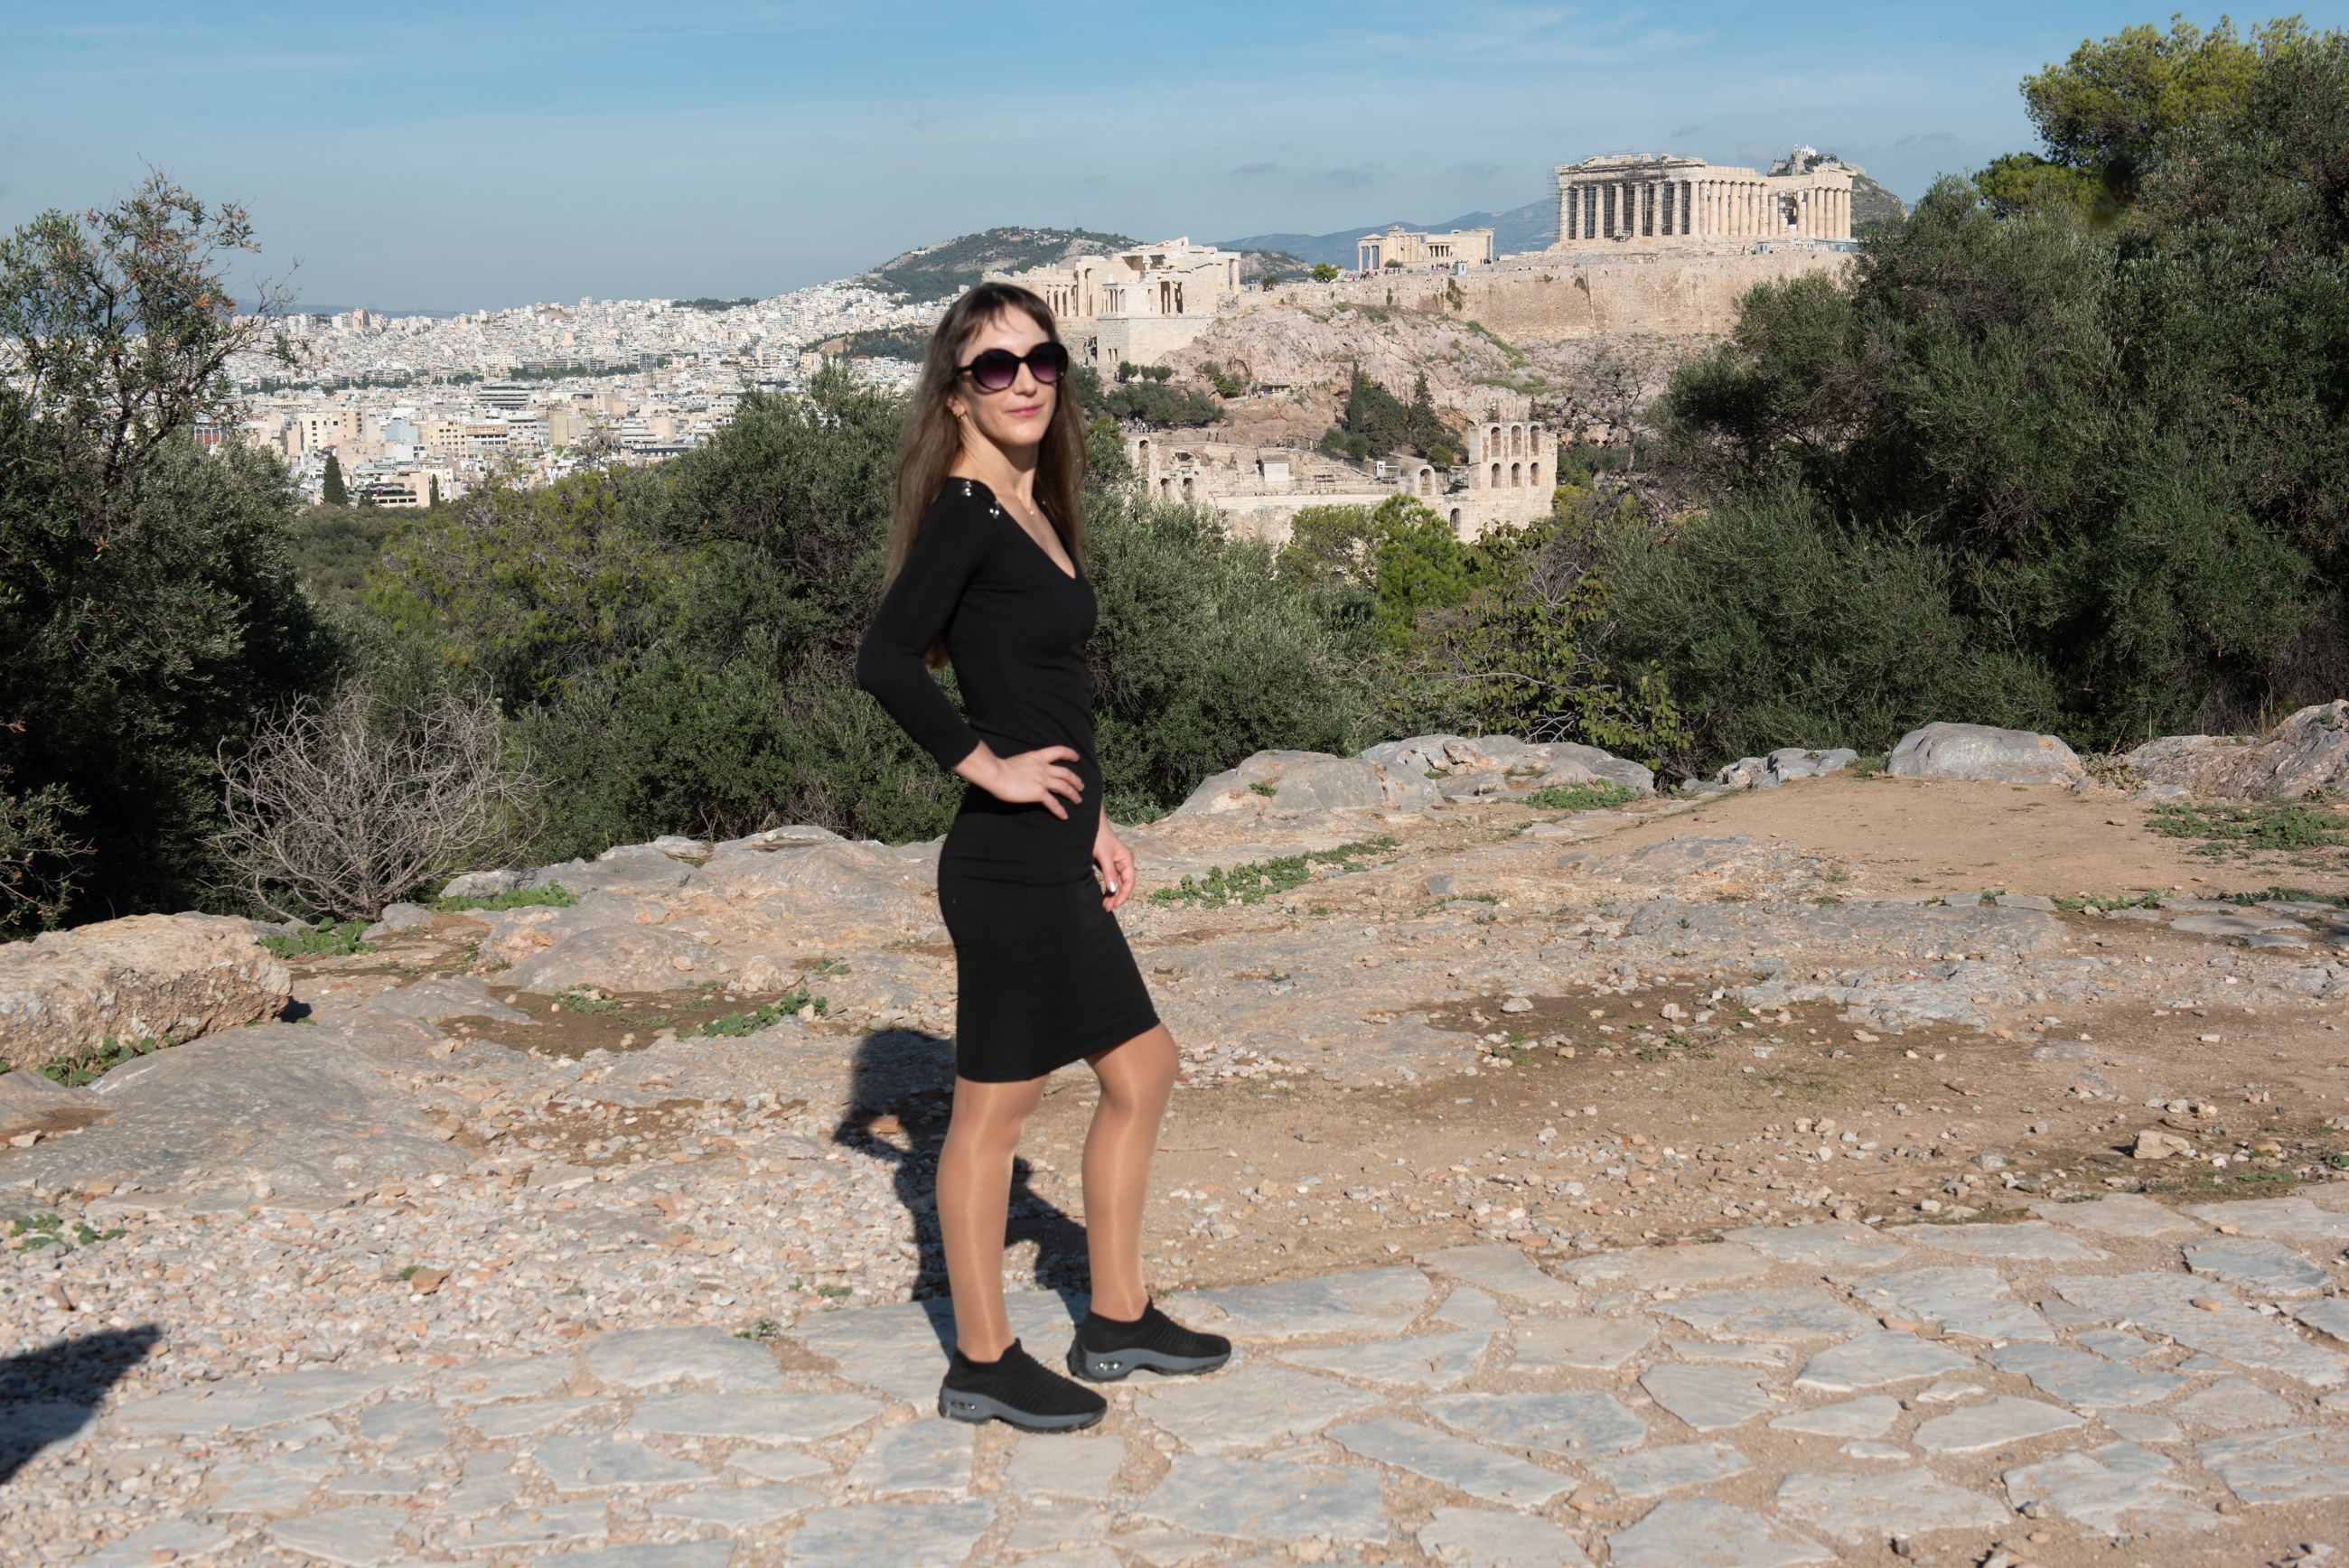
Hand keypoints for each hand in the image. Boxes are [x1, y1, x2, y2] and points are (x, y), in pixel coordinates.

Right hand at [955, 741, 1082, 819]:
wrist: (995, 773)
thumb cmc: (1000, 768)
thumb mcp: (1018, 760)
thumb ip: (1027, 765)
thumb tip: (1027, 771)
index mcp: (1037, 757)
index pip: (1059, 751)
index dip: (1070, 754)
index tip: (1077, 758)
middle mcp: (1043, 768)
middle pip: (1066, 773)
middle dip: (1076, 780)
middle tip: (1081, 786)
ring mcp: (1042, 780)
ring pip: (1064, 787)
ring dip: (1073, 794)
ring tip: (1078, 800)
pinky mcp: (1039, 793)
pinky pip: (1054, 803)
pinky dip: (1060, 810)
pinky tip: (1064, 816)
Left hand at [1094, 815, 1135, 910]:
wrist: (1090, 825)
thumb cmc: (1098, 836)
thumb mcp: (1103, 855)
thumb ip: (1109, 872)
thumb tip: (1114, 889)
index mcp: (1126, 860)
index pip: (1129, 881)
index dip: (1124, 894)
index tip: (1116, 905)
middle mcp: (1123, 863)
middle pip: (1123, 885)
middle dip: (1117, 897)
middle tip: (1107, 908)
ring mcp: (1116, 865)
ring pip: (1117, 884)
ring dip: (1112, 895)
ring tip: (1104, 906)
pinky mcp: (1107, 866)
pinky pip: (1110, 881)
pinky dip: (1108, 889)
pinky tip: (1104, 897)